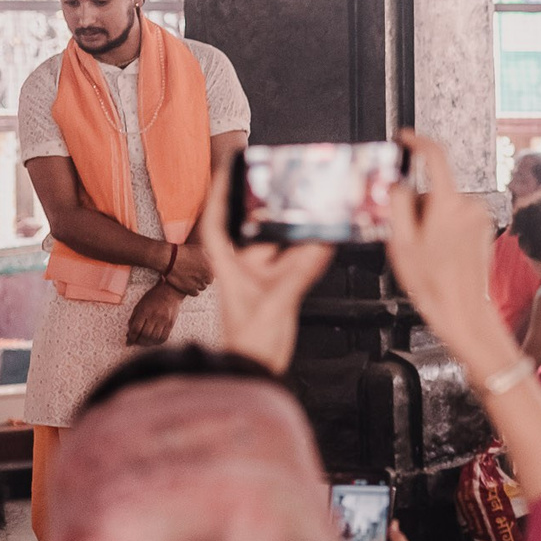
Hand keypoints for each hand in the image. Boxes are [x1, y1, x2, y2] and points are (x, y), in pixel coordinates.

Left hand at [125, 280, 182, 346]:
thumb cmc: (153, 297)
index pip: (136, 328)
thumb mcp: (139, 305)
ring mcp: (163, 320)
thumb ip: (133, 319)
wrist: (170, 291)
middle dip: (139, 341)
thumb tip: (129, 333)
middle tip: (136, 342)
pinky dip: (157, 342)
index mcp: (144, 310)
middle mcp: (154, 316)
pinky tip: (153, 341)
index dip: (131, 337)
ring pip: (154, 338)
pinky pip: (164, 337)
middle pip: (145, 335)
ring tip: (144, 342)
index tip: (129, 341)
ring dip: (147, 343)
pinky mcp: (171, 323)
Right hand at [165, 239, 214, 295]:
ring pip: (202, 287)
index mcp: (212, 267)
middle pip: (208, 281)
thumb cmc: (185, 252)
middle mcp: (207, 276)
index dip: (208, 272)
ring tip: (190, 278)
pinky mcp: (190, 290)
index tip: (202, 270)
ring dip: (198, 284)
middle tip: (195, 274)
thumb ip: (210, 257)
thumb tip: (215, 261)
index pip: (214, 274)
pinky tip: (188, 284)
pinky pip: (196, 293)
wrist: (170, 258)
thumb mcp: (201, 250)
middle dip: (204, 278)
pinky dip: (193, 290)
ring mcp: (199, 284)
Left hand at [199, 166, 333, 372]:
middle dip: (270, 211)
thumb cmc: (247, 344)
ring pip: (280, 248)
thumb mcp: (273, 305)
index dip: (219, 196)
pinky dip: (309, 255)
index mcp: (228, 268)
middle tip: (285, 186)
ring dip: (295, 234)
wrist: (254, 370)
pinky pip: (296, 266)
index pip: (217, 224)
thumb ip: (298, 274)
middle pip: (255, 231)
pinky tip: (324, 242)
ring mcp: (261, 281)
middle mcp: (243, 270)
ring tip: (311, 213)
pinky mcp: (278, 292)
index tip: (226, 169)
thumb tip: (319, 246)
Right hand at [382, 131, 516, 367]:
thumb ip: (397, 204)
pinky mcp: (484, 228)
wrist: (464, 312)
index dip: (417, 141)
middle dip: (417, 205)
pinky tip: (440, 253)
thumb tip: (397, 182)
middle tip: (409, 236)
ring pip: (444, 204)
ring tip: (426, 251)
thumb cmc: (436, 285)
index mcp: (448, 204)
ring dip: (430, 219)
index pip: (436, 154)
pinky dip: (443, 227)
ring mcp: (479, 217)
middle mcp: (469, 205)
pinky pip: (456, 217)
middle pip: (434, 188)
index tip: (405, 138)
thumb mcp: (401, 243)